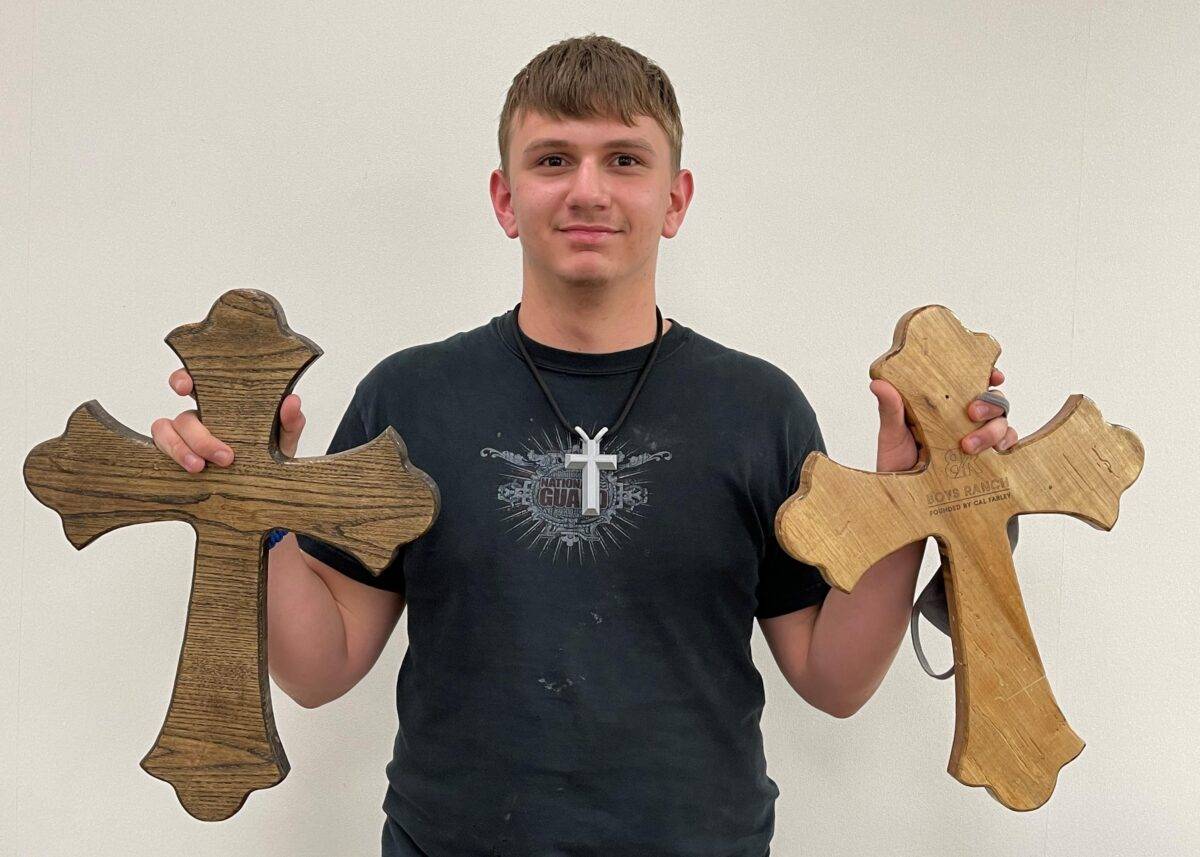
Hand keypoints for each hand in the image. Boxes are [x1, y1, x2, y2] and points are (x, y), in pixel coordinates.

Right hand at [149, 368, 305, 472]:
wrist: (267, 487)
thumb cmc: (271, 453)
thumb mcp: (285, 437)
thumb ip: (290, 420)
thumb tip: (292, 402)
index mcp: (222, 404)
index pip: (196, 382)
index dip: (183, 379)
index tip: (184, 387)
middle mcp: (201, 417)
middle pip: (184, 416)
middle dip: (200, 436)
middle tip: (225, 457)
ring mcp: (186, 437)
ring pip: (165, 432)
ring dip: (180, 449)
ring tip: (199, 467)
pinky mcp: (179, 457)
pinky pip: (161, 452)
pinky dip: (169, 458)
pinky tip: (186, 471)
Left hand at [869, 367, 1016, 473]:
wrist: (904, 499)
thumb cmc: (898, 462)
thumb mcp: (891, 435)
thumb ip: (890, 410)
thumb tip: (878, 384)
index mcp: (944, 405)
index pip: (971, 383)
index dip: (987, 374)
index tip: (993, 376)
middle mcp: (964, 418)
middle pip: (992, 401)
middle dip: (989, 404)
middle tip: (972, 414)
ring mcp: (977, 437)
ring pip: (1001, 423)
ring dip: (992, 430)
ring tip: (969, 446)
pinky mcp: (985, 459)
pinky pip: (1006, 447)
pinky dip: (1007, 446)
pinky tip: (997, 452)